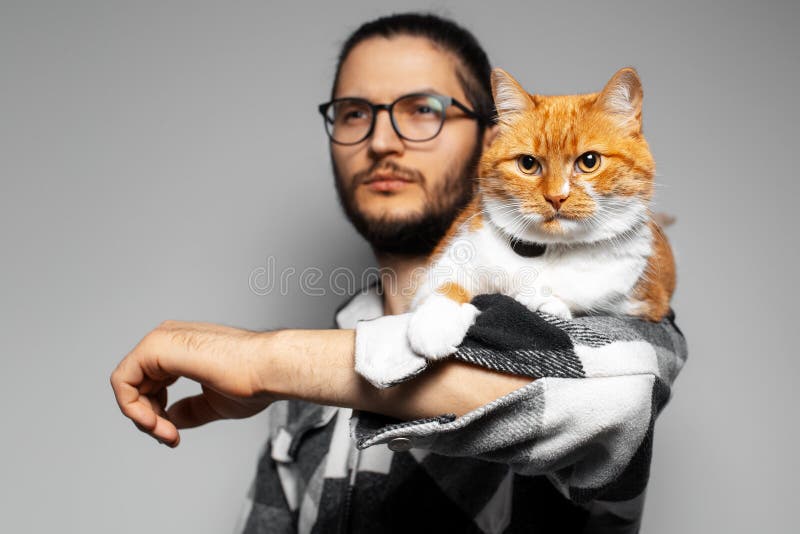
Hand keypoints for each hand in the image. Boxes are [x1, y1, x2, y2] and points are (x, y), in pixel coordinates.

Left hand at [110, 320, 274, 447]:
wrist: (269, 369)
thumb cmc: (254, 381)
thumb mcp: (212, 403)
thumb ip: (188, 409)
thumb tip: (170, 420)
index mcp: (181, 348)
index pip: (150, 384)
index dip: (156, 414)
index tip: (174, 436)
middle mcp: (168, 339)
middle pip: (136, 385)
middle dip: (148, 418)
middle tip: (170, 437)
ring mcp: (161, 340)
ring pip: (126, 385)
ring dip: (142, 417)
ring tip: (167, 433)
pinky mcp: (156, 347)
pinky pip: (122, 382)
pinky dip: (133, 408)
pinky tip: (156, 423)